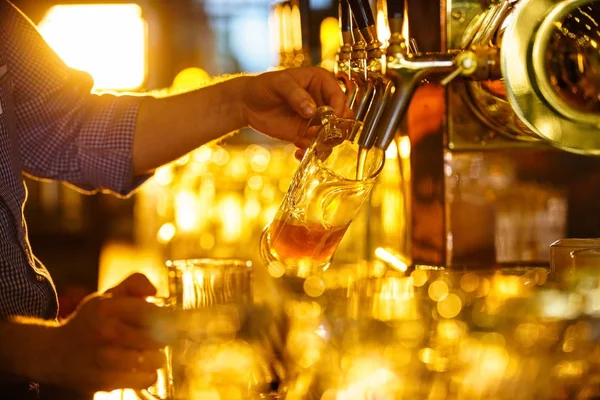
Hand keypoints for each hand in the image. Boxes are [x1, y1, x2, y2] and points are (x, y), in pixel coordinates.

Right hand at [38, 275, 169, 392]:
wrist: (57, 352)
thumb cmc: (91, 321)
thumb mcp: (108, 295)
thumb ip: (135, 283)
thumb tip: (154, 291)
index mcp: (108, 306)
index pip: (153, 311)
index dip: (169, 317)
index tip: (171, 321)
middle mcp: (106, 331)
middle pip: (159, 337)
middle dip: (163, 337)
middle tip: (157, 338)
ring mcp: (105, 358)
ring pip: (156, 360)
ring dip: (156, 357)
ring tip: (147, 353)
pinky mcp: (106, 381)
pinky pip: (146, 379)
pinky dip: (148, 374)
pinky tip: (139, 368)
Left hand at [242, 67, 349, 149]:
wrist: (248, 104)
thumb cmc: (265, 86)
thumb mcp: (279, 84)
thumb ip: (296, 95)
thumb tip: (312, 111)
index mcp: (321, 82)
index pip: (339, 95)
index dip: (338, 108)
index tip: (331, 119)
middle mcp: (323, 101)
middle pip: (341, 118)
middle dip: (335, 129)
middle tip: (320, 135)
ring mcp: (316, 120)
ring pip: (332, 134)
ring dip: (323, 143)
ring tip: (304, 144)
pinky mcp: (306, 134)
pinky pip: (317, 145)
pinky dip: (310, 151)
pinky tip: (298, 153)